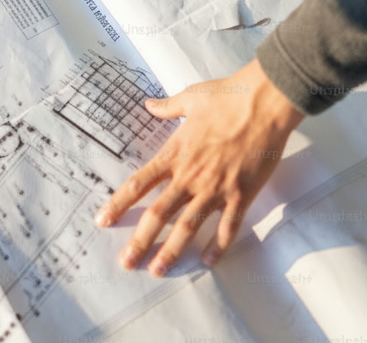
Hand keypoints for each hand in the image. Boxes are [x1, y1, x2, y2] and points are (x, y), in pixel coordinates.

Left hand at [95, 59, 304, 275]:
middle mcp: (190, 175)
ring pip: (188, 226)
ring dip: (172, 250)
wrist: (264, 103)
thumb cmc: (228, 97)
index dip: (118, 204)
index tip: (102, 221)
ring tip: (158, 270)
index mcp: (175, 153)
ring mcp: (216, 187)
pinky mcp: (241, 194)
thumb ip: (167, 107)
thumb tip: (149, 104)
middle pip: (159, 213)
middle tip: (127, 262)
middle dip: (140, 240)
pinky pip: (228, 226)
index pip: (139, 183)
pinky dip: (218, 245)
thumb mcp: (190, 97)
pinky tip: (208, 261)